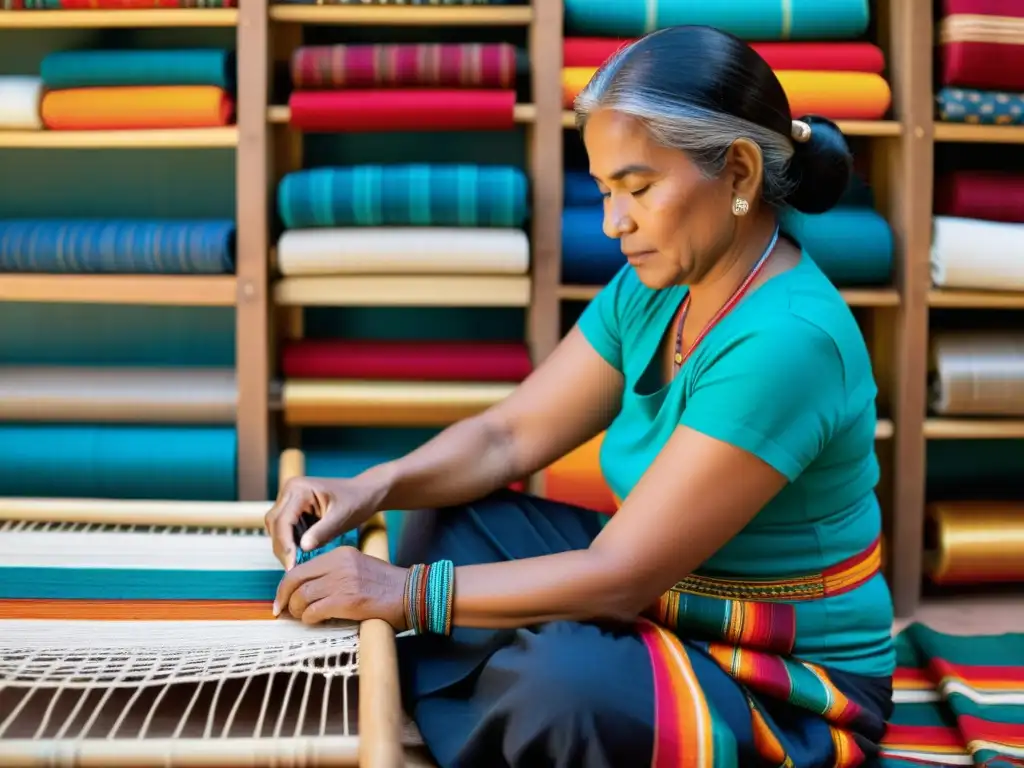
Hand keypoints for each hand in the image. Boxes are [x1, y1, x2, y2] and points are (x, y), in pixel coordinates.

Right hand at [265, 474, 388, 569]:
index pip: (283, 520)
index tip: (291, 566)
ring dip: (284, 546)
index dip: (285, 545)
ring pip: (276, 528)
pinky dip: (290, 542)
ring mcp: (289, 499)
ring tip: (297, 563)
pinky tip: (300, 554)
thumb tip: (302, 548)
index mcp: (299, 489)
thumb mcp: (341, 518)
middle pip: (275, 524)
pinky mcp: (293, 508)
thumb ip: (322, 532)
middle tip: (293, 569)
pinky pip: (284, 528)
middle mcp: (290, 490)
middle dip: (282, 548)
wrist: (365, 493)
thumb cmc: (356, 502)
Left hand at [272, 544, 408, 629]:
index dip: (285, 586)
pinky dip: (310, 620)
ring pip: (302, 597)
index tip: (282, 600)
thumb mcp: (358, 569)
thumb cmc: (387, 587)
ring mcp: (343, 582)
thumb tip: (305, 591)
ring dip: (297, 612)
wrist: (413, 594)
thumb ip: (334, 574)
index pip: (300, 568)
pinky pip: (315, 611)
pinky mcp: (348, 601)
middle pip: (295, 580)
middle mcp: (339, 564)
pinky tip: (315, 622)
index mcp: (340, 554)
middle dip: (284, 599)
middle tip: (282, 612)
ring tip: (302, 619)